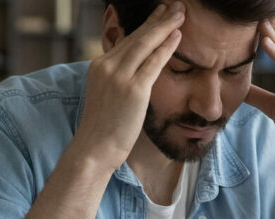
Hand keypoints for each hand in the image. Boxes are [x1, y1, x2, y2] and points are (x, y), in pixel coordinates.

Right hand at [73, 2, 184, 169]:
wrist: (94, 149)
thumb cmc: (104, 128)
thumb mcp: (107, 95)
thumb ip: (119, 79)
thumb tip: (137, 70)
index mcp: (99, 66)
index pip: (126, 40)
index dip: (146, 26)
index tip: (159, 14)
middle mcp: (106, 66)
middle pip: (137, 37)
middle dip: (158, 19)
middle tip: (175, 6)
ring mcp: (119, 77)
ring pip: (145, 44)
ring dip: (165, 26)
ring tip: (181, 14)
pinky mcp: (133, 90)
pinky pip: (154, 62)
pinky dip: (167, 47)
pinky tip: (178, 36)